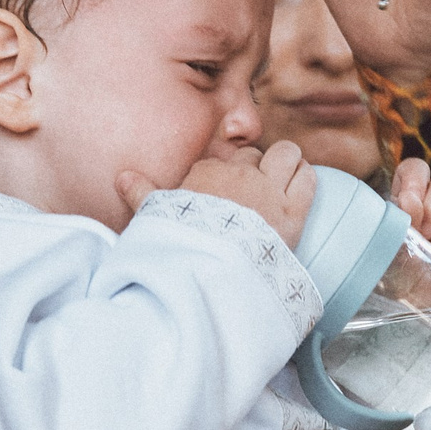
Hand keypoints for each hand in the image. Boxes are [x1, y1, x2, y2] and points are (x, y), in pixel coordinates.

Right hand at [124, 140, 316, 248]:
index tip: (227, 195)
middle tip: (254, 196)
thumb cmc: (179, 248)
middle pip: (255, 157)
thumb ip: (142, 194)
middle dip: (256, 171)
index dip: (229, 175)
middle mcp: (239, 175)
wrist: (208, 276)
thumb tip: (122, 177)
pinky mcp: (293, 211)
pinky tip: (299, 188)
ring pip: (287, 154)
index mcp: (207, 173)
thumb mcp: (155, 218)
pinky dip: (305, 179)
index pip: (226, 160)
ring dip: (286, 164)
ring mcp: (268, 191)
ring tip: (282, 182)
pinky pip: (308, 177)